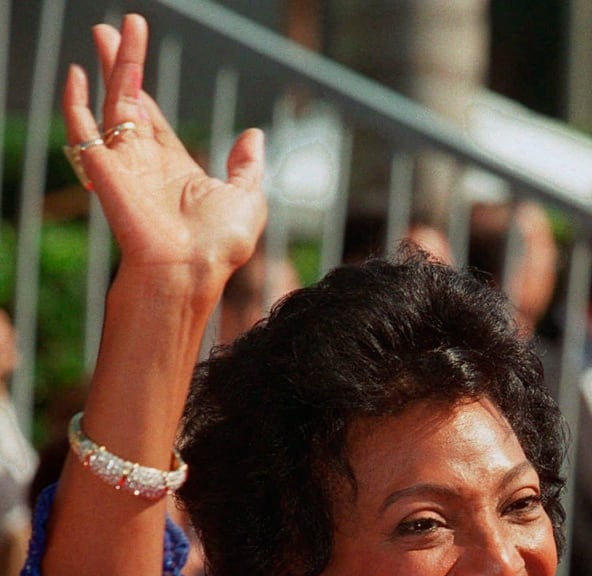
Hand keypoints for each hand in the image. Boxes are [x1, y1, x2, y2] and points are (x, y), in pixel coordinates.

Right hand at [63, 14, 265, 283]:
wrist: (190, 270)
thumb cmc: (218, 247)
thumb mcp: (248, 198)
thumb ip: (247, 166)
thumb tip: (254, 135)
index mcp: (174, 170)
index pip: (152, 120)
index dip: (143, 90)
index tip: (136, 57)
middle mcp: (145, 165)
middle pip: (127, 103)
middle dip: (121, 65)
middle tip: (114, 29)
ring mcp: (124, 166)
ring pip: (112, 104)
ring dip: (112, 67)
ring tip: (109, 30)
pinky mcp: (106, 170)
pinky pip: (83, 130)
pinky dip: (77, 103)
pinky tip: (78, 75)